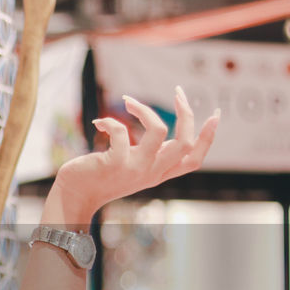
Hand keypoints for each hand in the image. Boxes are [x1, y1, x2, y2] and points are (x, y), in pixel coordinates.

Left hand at [53, 86, 218, 221]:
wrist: (74, 197)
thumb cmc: (100, 178)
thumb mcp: (134, 167)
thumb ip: (151, 154)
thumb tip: (165, 132)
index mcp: (159, 174)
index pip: (194, 159)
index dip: (209, 137)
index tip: (216, 114)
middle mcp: (151, 173)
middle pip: (185, 142)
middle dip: (186, 112)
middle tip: (178, 92)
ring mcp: (134, 169)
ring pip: (159, 131)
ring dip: (145, 109)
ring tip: (128, 100)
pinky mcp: (114, 163)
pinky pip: (121, 131)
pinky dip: (110, 121)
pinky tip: (99, 123)